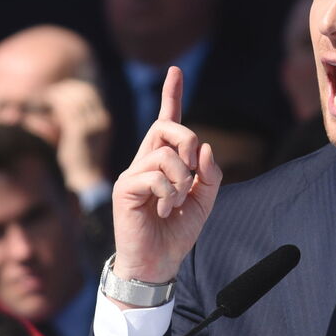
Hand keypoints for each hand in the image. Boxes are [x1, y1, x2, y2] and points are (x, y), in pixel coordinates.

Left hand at [48, 78, 111, 193]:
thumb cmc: (79, 162)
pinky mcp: (80, 131)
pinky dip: (54, 104)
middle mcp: (101, 120)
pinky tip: (45, 106)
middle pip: (82, 92)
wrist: (86, 180)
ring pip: (73, 100)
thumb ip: (75, 122)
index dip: (72, 89)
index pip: (89, 93)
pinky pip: (66, 109)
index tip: (57, 91)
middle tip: (48, 93)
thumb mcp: (81, 139)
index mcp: (103, 120)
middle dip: (64, 90)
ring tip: (44, 99)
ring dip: (57, 96)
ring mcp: (92, 125)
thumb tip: (59, 108)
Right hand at [109, 66, 220, 290]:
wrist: (157, 263)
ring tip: (175, 202)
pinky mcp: (125, 189)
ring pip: (164, 154)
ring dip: (181, 179)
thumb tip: (207, 149)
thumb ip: (210, 175)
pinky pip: (154, 176)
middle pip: (167, 127)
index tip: (175, 71)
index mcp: (164, 162)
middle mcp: (145, 162)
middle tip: (194, 171)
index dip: (172, 95)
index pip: (167, 122)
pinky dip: (168, 194)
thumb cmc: (176, 233)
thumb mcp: (204, 202)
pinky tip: (162, 211)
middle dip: (189, 142)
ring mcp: (133, 174)